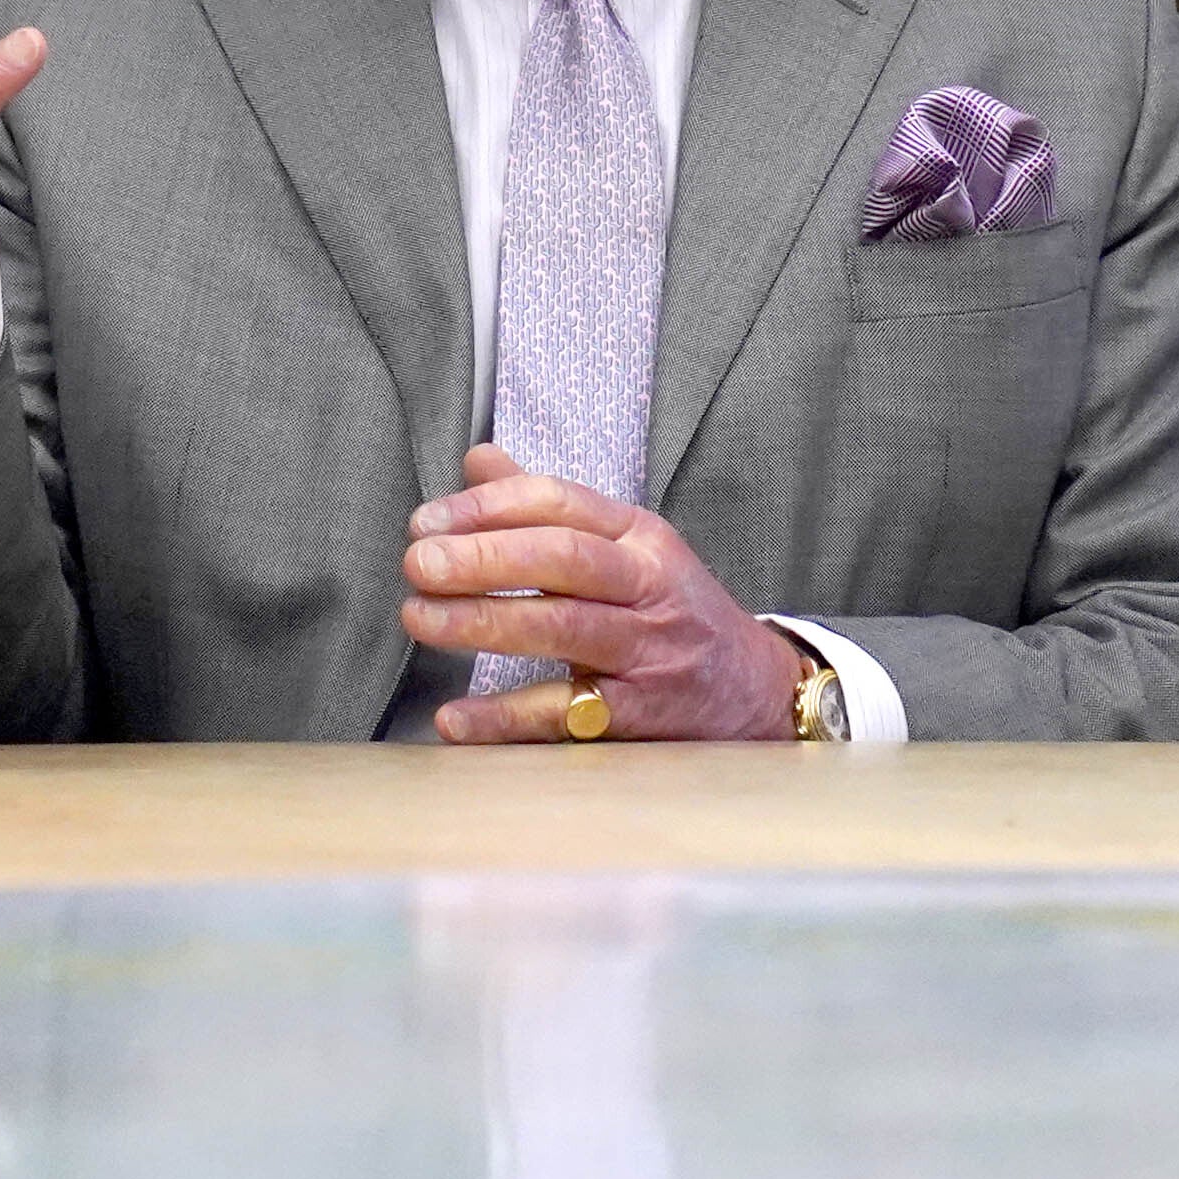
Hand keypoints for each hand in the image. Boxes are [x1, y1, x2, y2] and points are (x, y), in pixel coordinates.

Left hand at [402, 445, 806, 742]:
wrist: (760, 694)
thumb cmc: (672, 611)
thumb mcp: (628, 548)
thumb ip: (550, 508)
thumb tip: (476, 460)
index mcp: (639, 536)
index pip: (559, 503)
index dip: (487, 507)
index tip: (424, 521)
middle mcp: (648, 585)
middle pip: (562, 559)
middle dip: (483, 557)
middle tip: (417, 564)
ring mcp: (649, 651)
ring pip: (563, 628)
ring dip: (483, 622)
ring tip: (419, 619)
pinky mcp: (644, 715)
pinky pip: (568, 714)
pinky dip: (506, 717)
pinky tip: (454, 718)